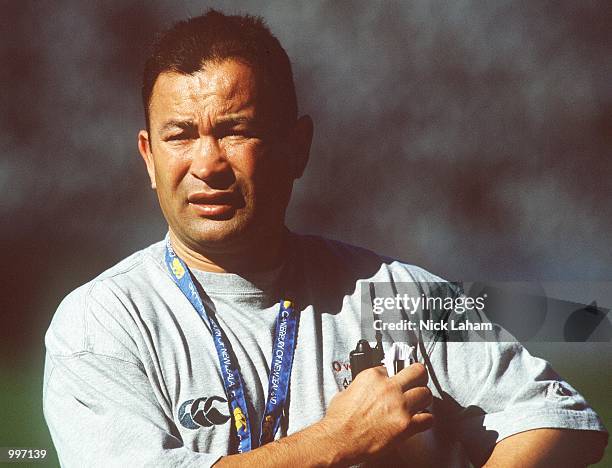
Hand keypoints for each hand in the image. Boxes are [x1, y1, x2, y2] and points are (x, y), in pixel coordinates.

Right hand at [319, 363, 433, 464]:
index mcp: (373, 377)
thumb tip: (367, 390)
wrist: (339, 439)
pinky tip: (421, 420)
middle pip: (417, 372)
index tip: (393, 380)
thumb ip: (362, 386)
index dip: (392, 376)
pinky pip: (428, 419)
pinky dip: (426, 419)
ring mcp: (400, 406)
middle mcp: (389, 388)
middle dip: (419, 375)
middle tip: (419, 379)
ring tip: (420, 401)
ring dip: (423, 398)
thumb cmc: (339, 419)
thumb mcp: (346, 391)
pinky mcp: (406, 425)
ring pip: (426, 394)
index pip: (391, 368)